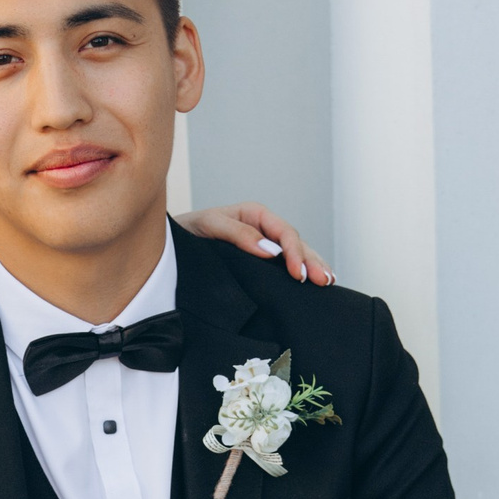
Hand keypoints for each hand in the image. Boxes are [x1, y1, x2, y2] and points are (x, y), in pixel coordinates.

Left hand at [178, 202, 332, 285]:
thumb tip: (271, 251)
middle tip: (322, 281)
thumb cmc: (190, 231)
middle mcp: (265, 228)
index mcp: (256, 215)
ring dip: (312, 266)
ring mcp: (265, 244)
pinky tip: (314, 282)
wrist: (172, 243)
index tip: (298, 274)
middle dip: (311, 261)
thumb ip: (239, 235)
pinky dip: (302, 272)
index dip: (294, 253)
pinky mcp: (261, 261)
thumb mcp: (210, 226)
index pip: (284, 232)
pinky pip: (286, 265)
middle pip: (296, 244)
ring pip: (296, 254)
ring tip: (326, 282)